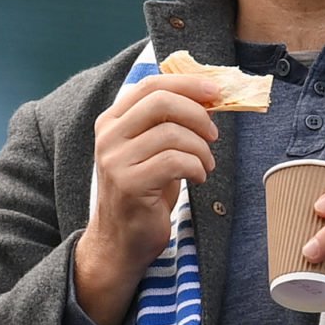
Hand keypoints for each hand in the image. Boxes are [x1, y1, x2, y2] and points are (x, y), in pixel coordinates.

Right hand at [74, 73, 219, 324]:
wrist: (121, 240)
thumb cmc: (145, 191)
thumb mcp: (153, 149)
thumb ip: (170, 122)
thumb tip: (209, 95)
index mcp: (112, 120)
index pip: (151, 84)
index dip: (187, 83)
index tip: (216, 90)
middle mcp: (109, 136)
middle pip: (161, 102)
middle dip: (198, 114)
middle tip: (214, 134)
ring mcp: (115, 160)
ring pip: (173, 133)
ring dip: (201, 149)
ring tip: (206, 165)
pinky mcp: (129, 184)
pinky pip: (175, 161)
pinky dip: (196, 167)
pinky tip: (198, 178)